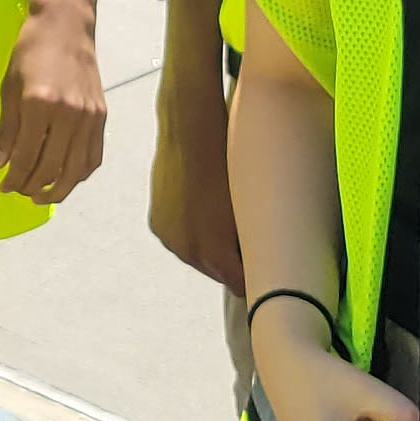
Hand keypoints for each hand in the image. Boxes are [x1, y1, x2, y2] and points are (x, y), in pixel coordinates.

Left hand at [0, 0, 108, 203]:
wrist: (66, 24)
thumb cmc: (31, 50)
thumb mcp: (9, 87)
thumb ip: (6, 128)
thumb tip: (0, 164)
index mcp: (39, 104)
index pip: (26, 157)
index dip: (13, 178)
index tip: (3, 185)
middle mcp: (68, 113)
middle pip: (51, 168)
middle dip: (31, 186)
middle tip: (18, 191)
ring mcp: (89, 116)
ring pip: (75, 169)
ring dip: (58, 189)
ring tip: (41, 196)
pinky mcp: (101, 115)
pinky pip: (93, 156)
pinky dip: (80, 174)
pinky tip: (67, 178)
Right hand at [146, 92, 242, 290]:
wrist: (191, 136)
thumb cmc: (228, 166)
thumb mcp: (248, 207)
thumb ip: (251, 241)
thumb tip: (258, 257)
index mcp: (216, 253)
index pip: (239, 284)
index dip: (252, 276)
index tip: (262, 269)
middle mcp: (189, 253)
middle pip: (216, 274)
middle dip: (230, 264)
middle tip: (245, 244)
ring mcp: (170, 240)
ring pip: (196, 259)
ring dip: (209, 250)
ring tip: (222, 223)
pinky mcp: (157, 226)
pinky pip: (178, 241)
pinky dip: (190, 234)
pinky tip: (202, 214)